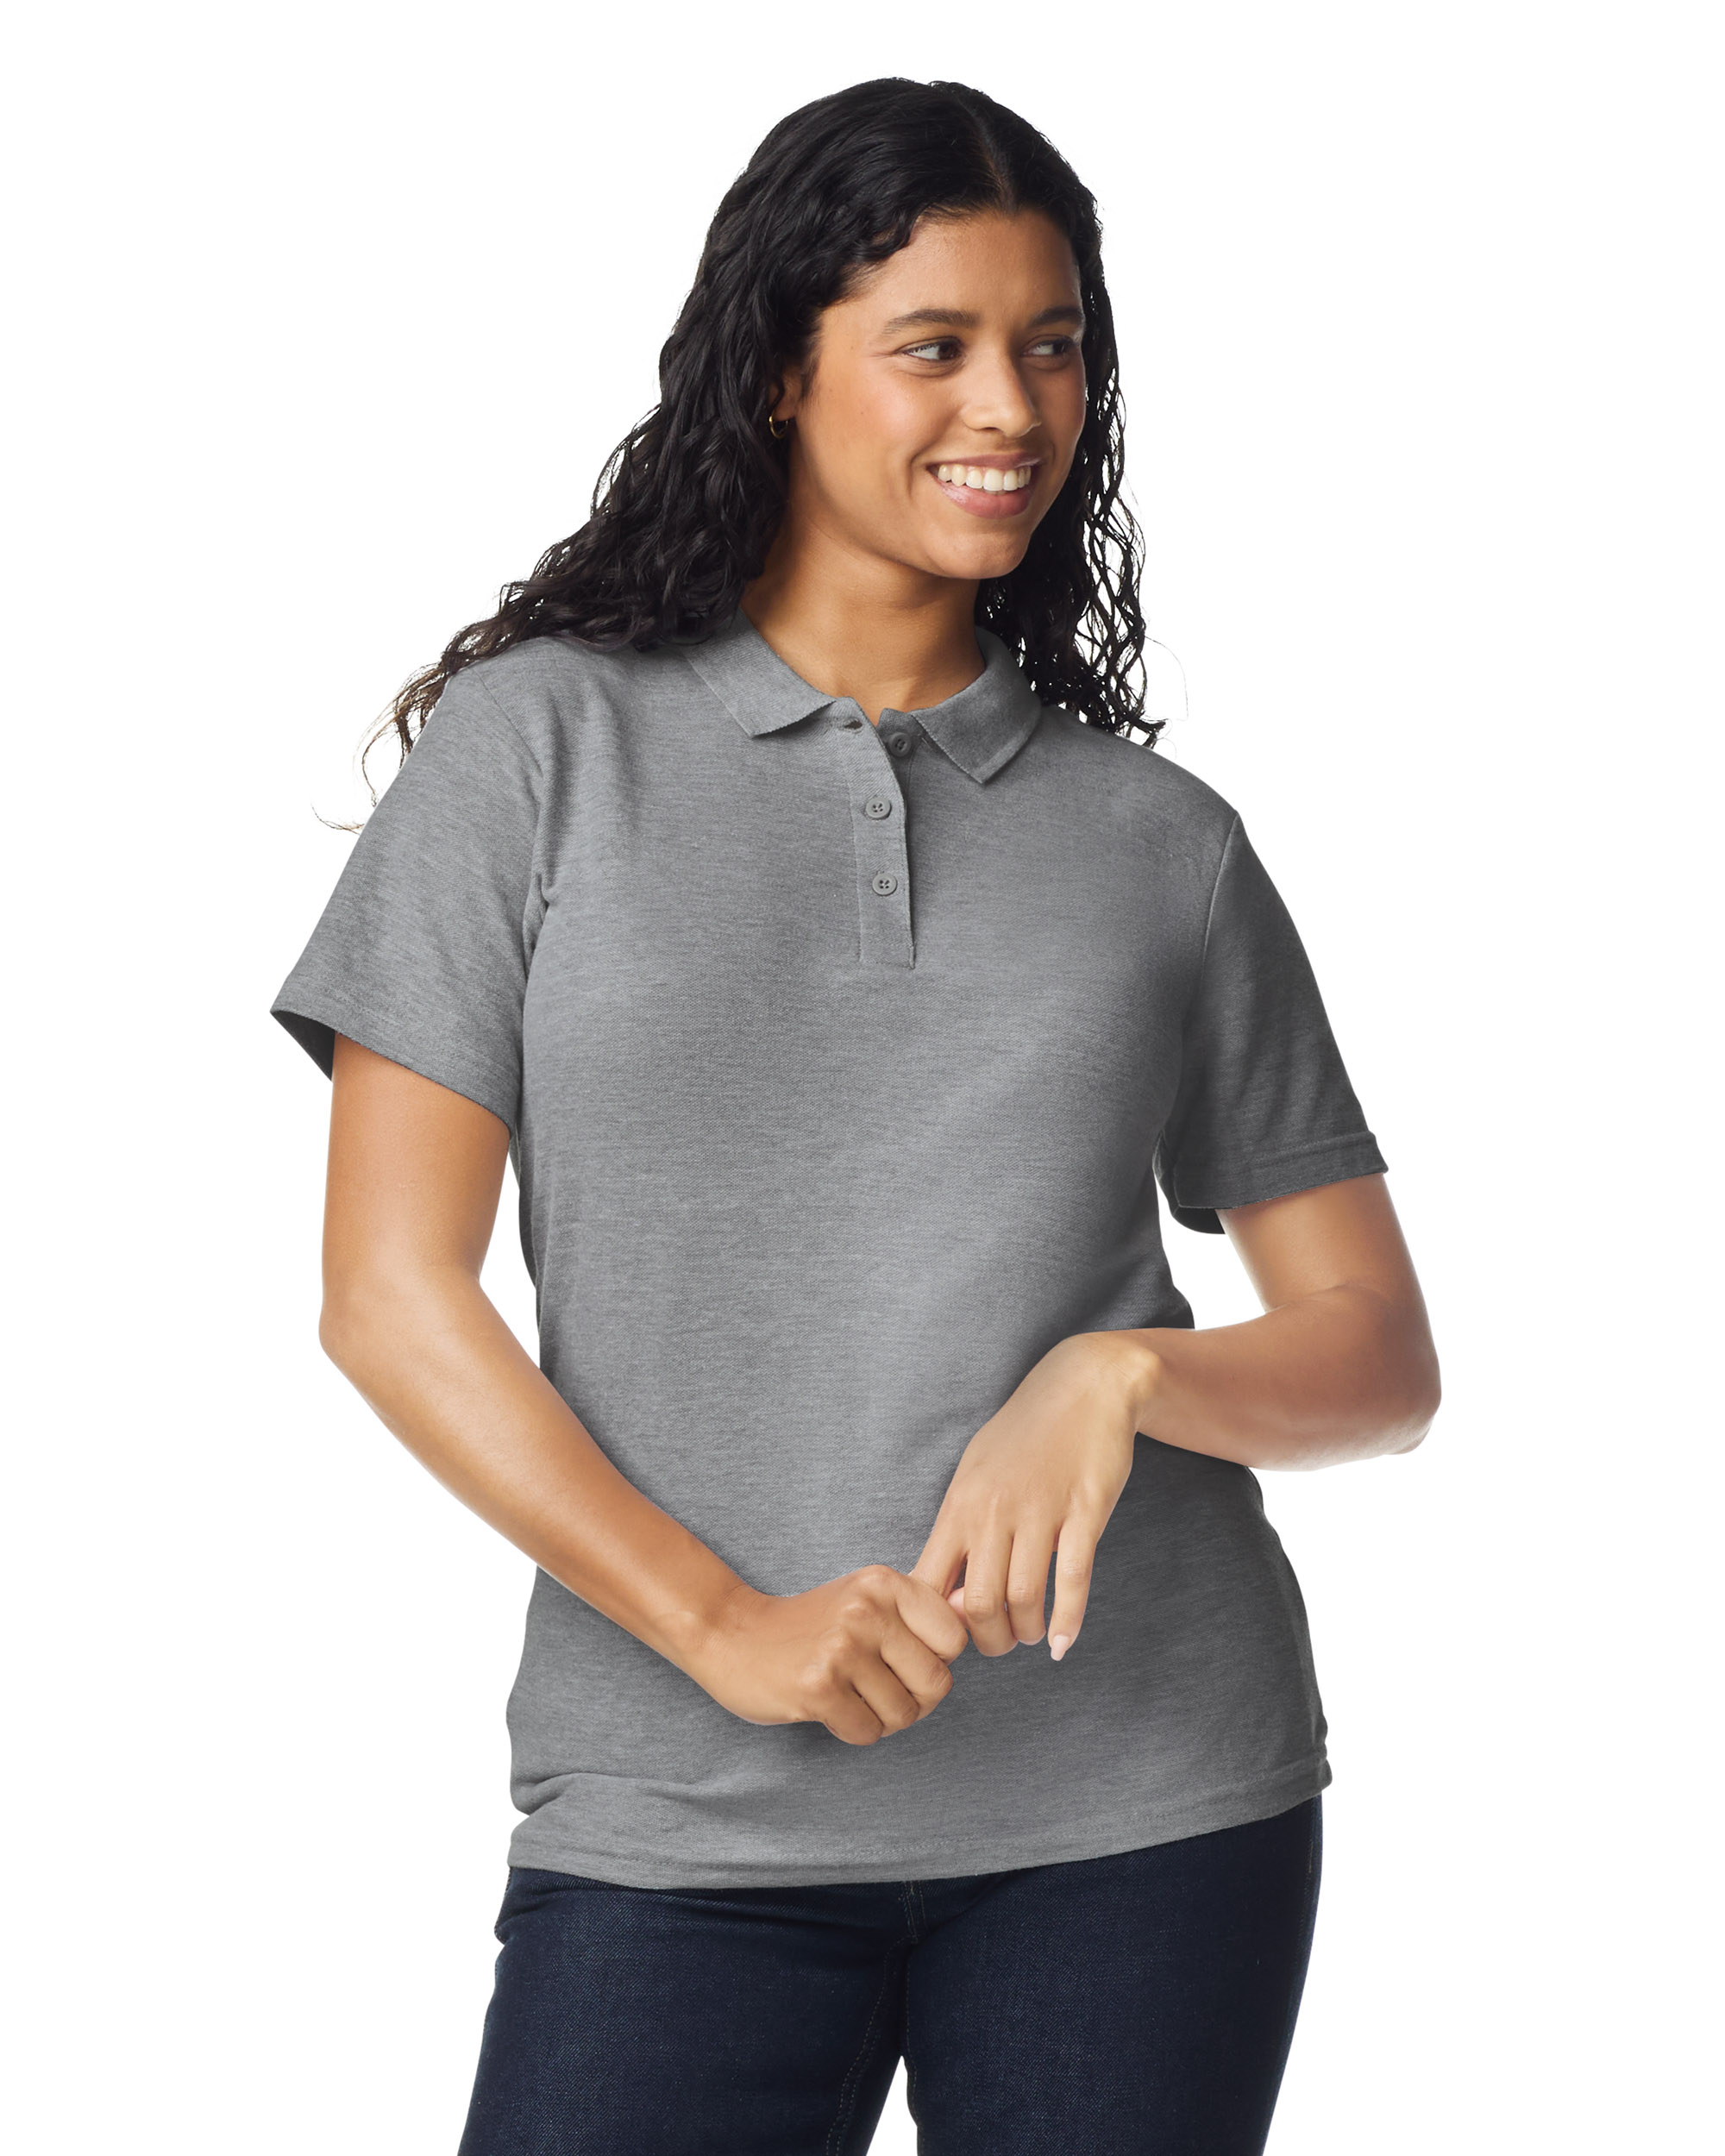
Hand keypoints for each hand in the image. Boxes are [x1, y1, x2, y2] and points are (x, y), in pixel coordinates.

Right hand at [691, 1565, 970, 1744]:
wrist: (732, 1634)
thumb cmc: (812, 1624)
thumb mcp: (866, 1598)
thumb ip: (918, 1613)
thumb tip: (981, 1623)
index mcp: (885, 1583)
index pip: (955, 1639)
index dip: (935, 1660)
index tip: (905, 1659)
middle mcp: (866, 1610)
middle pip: (937, 1683)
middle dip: (915, 1700)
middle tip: (879, 1688)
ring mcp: (841, 1648)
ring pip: (904, 1714)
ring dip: (881, 1718)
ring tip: (851, 1694)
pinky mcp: (817, 1687)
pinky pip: (868, 1732)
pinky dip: (853, 1730)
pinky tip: (829, 1706)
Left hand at [912, 1333, 1149, 1661]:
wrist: (1085, 1385)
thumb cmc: (1025, 1435)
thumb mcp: (977, 1473)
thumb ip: (962, 1530)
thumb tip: (950, 1596)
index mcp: (961, 1503)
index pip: (929, 1582)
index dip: (937, 1625)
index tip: (955, 1634)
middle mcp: (994, 1509)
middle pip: (979, 1603)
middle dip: (989, 1640)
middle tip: (1002, 1642)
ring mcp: (1041, 1510)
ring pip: (1024, 1598)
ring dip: (1028, 1632)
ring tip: (1034, 1634)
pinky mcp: (1085, 1511)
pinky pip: (1073, 1578)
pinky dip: (1068, 1621)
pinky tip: (1064, 1643)